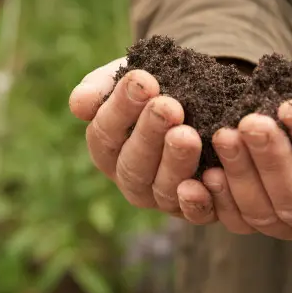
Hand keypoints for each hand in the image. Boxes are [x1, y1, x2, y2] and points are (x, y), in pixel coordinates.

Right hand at [69, 60, 215, 222]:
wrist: (198, 97)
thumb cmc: (154, 87)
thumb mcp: (126, 80)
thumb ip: (100, 89)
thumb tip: (79, 105)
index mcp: (107, 149)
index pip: (105, 132)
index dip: (122, 107)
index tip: (143, 80)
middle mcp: (130, 179)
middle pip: (133, 164)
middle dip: (150, 133)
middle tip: (168, 106)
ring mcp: (161, 196)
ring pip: (163, 189)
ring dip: (175, 162)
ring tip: (188, 134)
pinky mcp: (195, 208)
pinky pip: (196, 212)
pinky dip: (200, 200)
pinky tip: (212, 176)